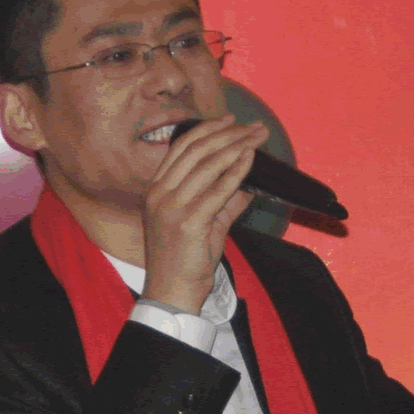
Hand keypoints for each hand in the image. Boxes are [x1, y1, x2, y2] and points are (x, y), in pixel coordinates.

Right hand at [140, 118, 266, 312]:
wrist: (171, 292)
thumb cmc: (184, 261)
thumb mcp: (203, 224)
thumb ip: (223, 202)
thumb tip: (247, 184)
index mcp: (155, 190)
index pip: (180, 148)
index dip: (207, 130)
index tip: (230, 120)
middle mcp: (159, 194)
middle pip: (195, 151)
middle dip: (228, 133)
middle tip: (253, 127)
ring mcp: (171, 207)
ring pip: (207, 165)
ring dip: (236, 146)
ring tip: (257, 137)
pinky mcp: (188, 221)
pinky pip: (217, 188)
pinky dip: (236, 170)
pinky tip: (250, 159)